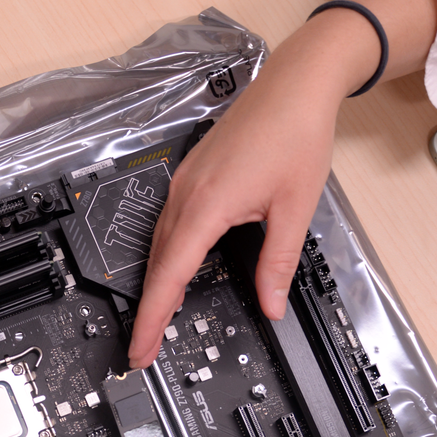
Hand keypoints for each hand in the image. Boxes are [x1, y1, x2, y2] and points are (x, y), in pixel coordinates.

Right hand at [126, 51, 340, 368]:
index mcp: (206, 206)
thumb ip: (279, 263)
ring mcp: (184, 184)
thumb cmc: (295, 133)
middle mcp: (186, 195)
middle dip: (149, 312)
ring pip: (159, 246)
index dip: (152, 319)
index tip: (141, 349)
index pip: (169, 276)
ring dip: (156, 286)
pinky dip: (166, 258)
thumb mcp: (295, 208)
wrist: (294, 86)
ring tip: (157, 322)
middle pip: (156, 265)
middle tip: (145, 349)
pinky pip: (168, 226)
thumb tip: (272, 304)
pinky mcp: (191, 178)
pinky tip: (174, 273)